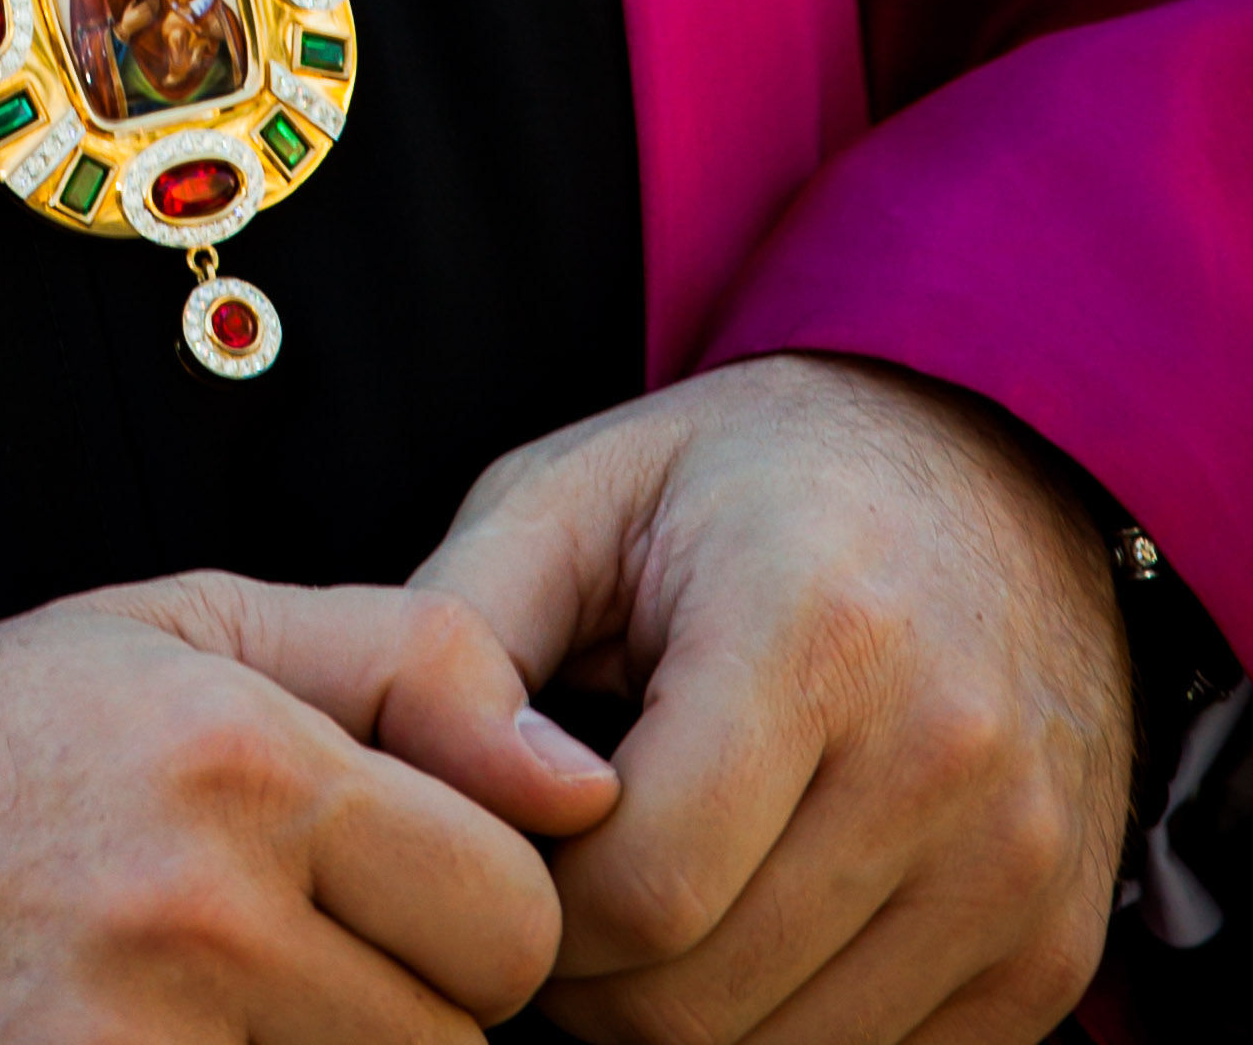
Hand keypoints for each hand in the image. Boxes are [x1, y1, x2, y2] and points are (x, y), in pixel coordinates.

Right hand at [0, 568, 612, 1042]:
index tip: (398, 888)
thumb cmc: (11, 739)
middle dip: (414, 1007)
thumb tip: (582, 776)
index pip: (516, 910)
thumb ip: (407, 659)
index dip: (479, 909)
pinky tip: (183, 1041)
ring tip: (237, 1002)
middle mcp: (198, 913)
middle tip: (306, 955)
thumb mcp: (194, 627)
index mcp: (240, 760)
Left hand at [404, 354, 1126, 1044]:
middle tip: (557, 898)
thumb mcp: (575, 492)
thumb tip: (414, 799)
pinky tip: (750, 922)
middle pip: (707, 1000)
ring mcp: (1020, 872)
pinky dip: (787, 1028)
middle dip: (593, 979)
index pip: (642, 888)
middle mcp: (947, 758)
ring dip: (686, 1012)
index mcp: (817, 630)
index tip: (508, 848)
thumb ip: (459, 636)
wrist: (988, 479)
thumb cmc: (746, 485)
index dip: (534, 904)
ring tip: (646, 902)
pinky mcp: (1054, 955)